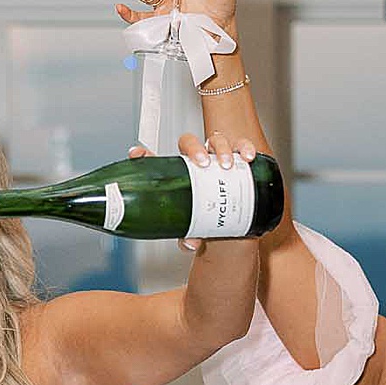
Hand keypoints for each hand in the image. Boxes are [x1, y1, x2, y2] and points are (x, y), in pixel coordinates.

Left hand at [129, 129, 257, 251]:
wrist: (228, 226)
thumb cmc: (204, 219)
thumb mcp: (192, 226)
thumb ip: (188, 234)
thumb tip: (190, 244)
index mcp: (178, 173)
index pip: (159, 157)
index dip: (145, 153)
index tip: (138, 154)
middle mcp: (196, 161)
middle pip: (190, 142)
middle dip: (195, 149)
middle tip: (201, 164)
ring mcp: (216, 158)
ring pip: (216, 140)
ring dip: (222, 148)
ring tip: (226, 164)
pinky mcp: (238, 160)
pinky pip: (242, 147)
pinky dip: (246, 148)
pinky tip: (247, 157)